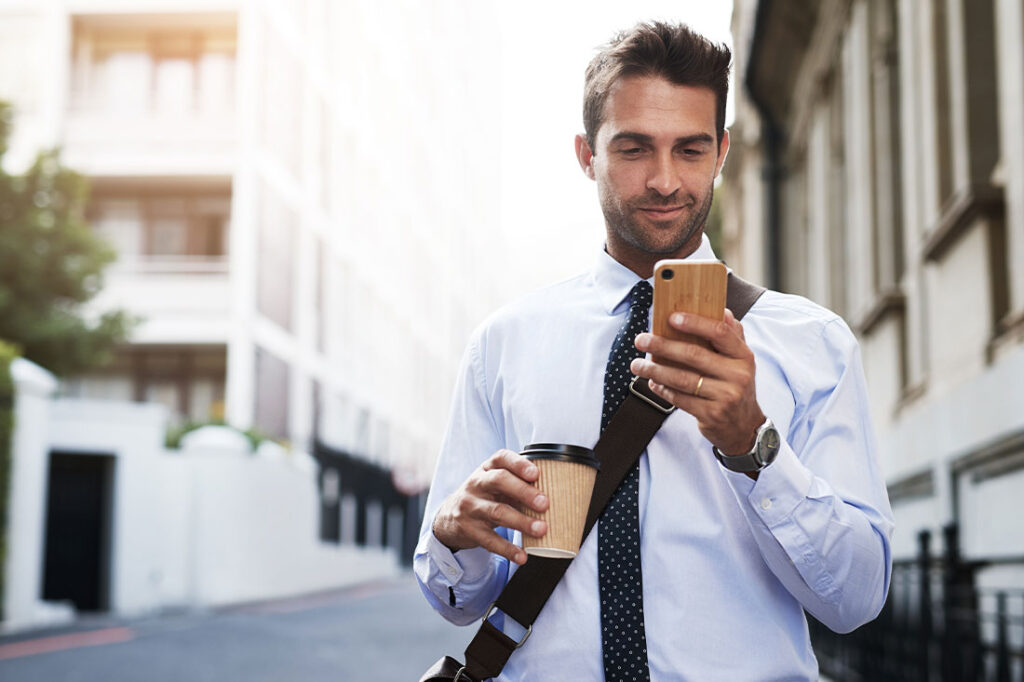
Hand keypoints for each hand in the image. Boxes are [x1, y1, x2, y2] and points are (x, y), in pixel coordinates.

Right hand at [432, 449, 548, 564]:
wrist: (449, 517)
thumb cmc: (483, 496)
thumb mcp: (495, 483)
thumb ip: (518, 483)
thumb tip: (555, 492)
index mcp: (486, 468)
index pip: (501, 458)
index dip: (519, 464)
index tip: (536, 473)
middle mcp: (476, 484)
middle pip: (499, 481)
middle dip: (524, 491)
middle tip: (545, 503)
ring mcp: (470, 506)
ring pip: (497, 511)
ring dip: (521, 522)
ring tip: (541, 529)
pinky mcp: (469, 529)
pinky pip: (489, 540)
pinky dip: (507, 549)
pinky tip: (522, 556)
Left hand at [630, 309, 763, 454]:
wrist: (744, 426)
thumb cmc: (735, 386)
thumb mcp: (739, 361)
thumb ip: (731, 336)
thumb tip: (722, 310)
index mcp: (743, 356)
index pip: (719, 332)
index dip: (694, 323)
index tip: (670, 318)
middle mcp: (737, 375)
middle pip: (694, 355)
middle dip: (663, 346)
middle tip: (641, 340)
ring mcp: (726, 396)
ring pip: (682, 379)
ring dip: (655, 370)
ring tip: (637, 365)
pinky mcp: (712, 414)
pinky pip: (680, 399)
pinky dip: (663, 390)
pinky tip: (652, 382)